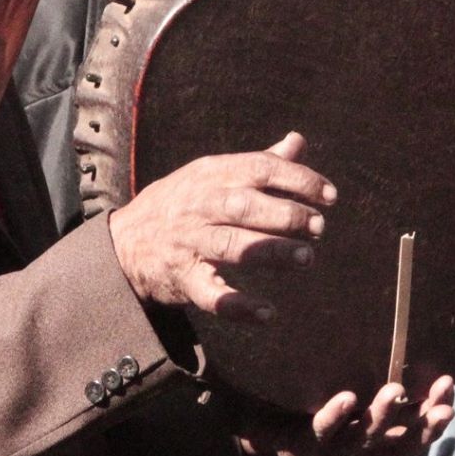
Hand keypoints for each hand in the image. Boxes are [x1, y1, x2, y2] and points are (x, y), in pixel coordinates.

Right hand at [110, 132, 333, 321]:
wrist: (125, 241)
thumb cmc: (182, 203)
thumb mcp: (212, 175)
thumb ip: (258, 162)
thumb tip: (297, 142)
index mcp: (212, 174)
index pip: (259, 168)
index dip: (298, 179)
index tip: (329, 196)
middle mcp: (200, 205)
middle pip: (245, 205)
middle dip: (286, 215)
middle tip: (319, 227)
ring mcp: (189, 242)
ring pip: (232, 246)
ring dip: (271, 251)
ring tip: (306, 258)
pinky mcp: (182, 278)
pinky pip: (211, 294)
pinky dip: (239, 305)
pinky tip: (268, 313)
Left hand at [237, 376, 454, 455]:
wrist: (252, 422)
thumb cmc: (301, 400)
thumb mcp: (341, 385)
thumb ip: (369, 372)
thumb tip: (399, 328)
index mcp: (371, 432)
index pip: (414, 431)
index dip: (434, 416)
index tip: (449, 388)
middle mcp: (356, 443)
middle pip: (400, 446)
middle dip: (425, 426)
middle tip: (444, 405)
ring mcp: (331, 446)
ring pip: (364, 439)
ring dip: (383, 417)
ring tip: (395, 390)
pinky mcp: (302, 442)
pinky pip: (321, 431)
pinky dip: (335, 415)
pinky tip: (346, 397)